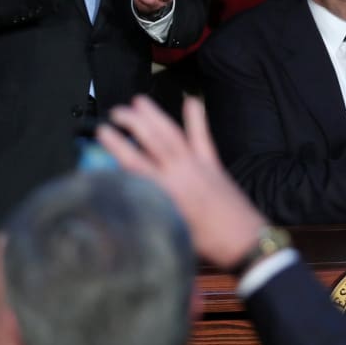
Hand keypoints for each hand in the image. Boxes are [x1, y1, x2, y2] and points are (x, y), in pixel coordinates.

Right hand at [98, 96, 267, 269]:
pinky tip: (192, 101)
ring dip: (155, 115)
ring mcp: (198, 164)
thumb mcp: (168, 231)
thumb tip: (127, 199)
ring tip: (139, 101)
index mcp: (166, 192)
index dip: (116, 145)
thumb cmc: (206, 243)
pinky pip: (202, 136)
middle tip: (116, 112)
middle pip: (152, 140)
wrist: (243, 239)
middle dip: (132, 122)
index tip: (102, 132)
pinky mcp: (213, 163)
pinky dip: (197, 118)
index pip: (134, 162)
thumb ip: (147, 212)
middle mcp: (180, 172)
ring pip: (173, 133)